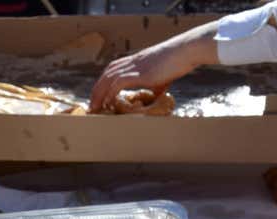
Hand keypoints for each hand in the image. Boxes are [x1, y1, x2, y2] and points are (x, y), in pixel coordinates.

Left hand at [89, 24, 217, 111]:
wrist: (184, 52)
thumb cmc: (177, 63)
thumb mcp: (162, 77)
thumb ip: (155, 87)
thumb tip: (154, 97)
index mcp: (135, 62)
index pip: (112, 70)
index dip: (103, 82)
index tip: (99, 95)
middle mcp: (131, 63)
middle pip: (106, 74)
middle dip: (97, 90)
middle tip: (92, 105)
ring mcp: (134, 67)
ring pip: (109, 79)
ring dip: (100, 93)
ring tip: (96, 107)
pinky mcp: (140, 73)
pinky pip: (119, 83)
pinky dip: (111, 93)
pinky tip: (108, 102)